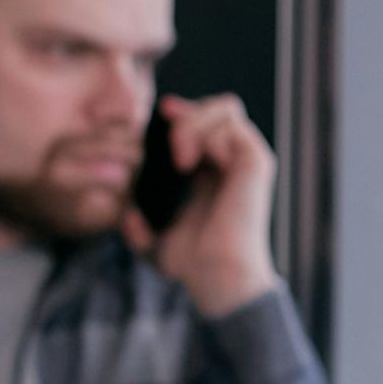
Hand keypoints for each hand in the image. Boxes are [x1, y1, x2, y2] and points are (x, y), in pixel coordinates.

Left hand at [123, 93, 281, 316]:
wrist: (216, 276)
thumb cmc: (191, 263)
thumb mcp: (154, 242)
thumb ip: (137, 228)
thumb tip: (126, 215)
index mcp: (214, 172)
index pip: (207, 121)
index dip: (185, 112)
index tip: (162, 112)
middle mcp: (235, 161)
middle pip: (220, 106)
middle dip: (189, 113)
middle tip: (169, 143)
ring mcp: (247, 160)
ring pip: (225, 108)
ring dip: (191, 125)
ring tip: (178, 161)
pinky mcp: (256, 163)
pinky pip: (230, 128)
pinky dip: (203, 137)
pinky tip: (187, 165)